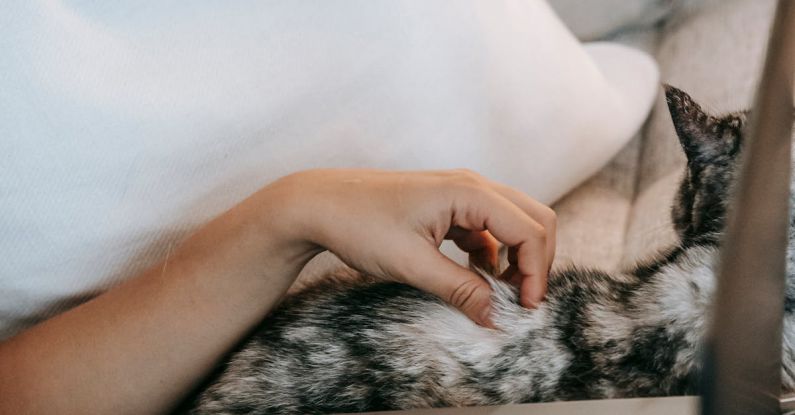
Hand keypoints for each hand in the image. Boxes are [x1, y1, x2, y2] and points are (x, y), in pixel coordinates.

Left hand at [266, 169, 556, 326]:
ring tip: (500, 295)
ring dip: (516, 257)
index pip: (529, 230)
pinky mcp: (448, 207)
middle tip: (523, 300)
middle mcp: (471, 186)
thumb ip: (459, 290)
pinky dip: (493, 254)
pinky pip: (487, 229)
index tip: (525, 308)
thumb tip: (494, 316)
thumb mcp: (411, 265)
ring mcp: (460, 195)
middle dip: (536, 261)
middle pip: (533, 218)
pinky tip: (478, 278)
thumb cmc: (360, 224)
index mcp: (469, 192)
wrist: (319, 204)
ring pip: (512, 223)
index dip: (535, 272)